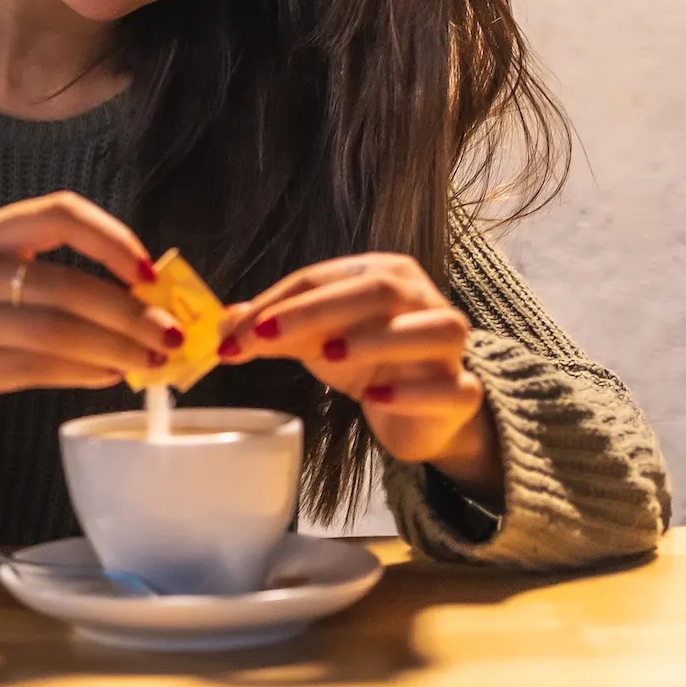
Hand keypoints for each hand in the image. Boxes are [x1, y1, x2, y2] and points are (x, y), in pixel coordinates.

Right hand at [0, 193, 181, 462]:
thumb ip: (57, 280)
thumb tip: (146, 299)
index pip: (59, 213)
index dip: (111, 238)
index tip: (149, 271)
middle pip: (66, 285)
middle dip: (129, 312)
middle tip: (170, 333)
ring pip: (57, 332)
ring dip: (115, 349)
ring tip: (151, 361)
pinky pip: (41, 369)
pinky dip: (85, 372)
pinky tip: (111, 375)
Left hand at [219, 254, 501, 492]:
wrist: (420, 412)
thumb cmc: (368, 361)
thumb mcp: (314, 341)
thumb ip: (272, 328)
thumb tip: (223, 324)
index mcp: (385, 274)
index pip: (325, 277)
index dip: (278, 302)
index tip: (235, 333)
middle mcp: (423, 300)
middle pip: (378, 290)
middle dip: (315, 311)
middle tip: (264, 335)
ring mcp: (451, 348)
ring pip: (433, 329)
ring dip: (378, 338)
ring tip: (329, 356)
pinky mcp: (462, 393)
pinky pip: (450, 387)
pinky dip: (411, 391)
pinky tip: (374, 397)